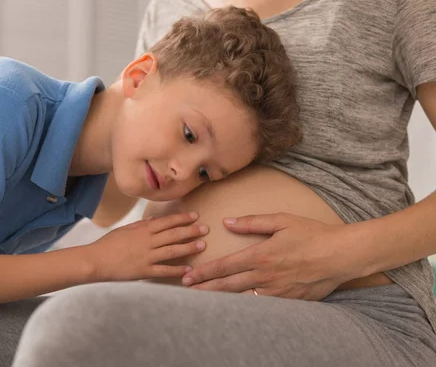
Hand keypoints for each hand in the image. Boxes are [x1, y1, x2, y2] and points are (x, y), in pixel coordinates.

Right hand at [88, 212, 207, 281]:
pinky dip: (177, 270)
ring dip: (188, 248)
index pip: (167, 221)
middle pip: (173, 234)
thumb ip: (141, 225)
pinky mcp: (144, 271)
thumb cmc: (108, 244)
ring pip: (172, 250)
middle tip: (205, 229)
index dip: (182, 218)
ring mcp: (147, 256)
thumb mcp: (125, 230)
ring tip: (202, 246)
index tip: (195, 216)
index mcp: (143, 229)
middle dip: (191, 231)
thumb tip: (155, 219)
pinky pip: (164, 270)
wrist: (96, 261)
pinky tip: (188, 270)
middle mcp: (147, 241)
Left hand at [182, 213, 352, 300]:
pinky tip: (235, 308)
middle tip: (186, 292)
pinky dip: (246, 307)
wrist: (342, 255)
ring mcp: (277, 292)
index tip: (187, 277)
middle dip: (204, 289)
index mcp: (260, 255)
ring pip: (242, 299)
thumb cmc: (312, 234)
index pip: (224, 266)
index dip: (203, 273)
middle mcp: (265, 276)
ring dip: (221, 300)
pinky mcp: (289, 301)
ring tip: (203, 302)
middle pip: (227, 287)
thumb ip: (252, 222)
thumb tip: (227, 222)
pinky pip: (262, 306)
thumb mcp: (281, 220)